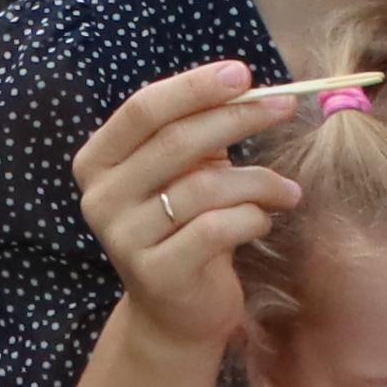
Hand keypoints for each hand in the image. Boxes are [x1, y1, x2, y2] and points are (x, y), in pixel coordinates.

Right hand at [72, 58, 299, 365]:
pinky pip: (218, 228)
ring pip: (204, 187)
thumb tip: (246, 89)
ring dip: (259, 181)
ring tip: (287, 190)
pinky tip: (264, 221)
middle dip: (237, 118)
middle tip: (284, 107)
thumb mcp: (181, 175)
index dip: (194, 88)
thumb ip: (196, 134)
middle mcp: (101, 197)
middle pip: (176, 141)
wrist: (174, 313)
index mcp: (98, 161)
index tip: (243, 74)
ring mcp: (124, 237)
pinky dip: (253, 218)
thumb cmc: (183, 227)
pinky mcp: (156, 272)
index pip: (143, 109)